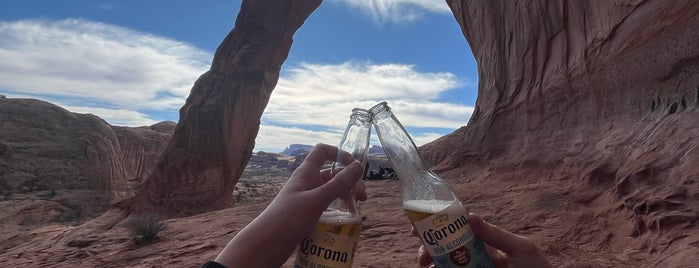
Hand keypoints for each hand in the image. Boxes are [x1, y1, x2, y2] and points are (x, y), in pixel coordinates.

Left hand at [215, 143, 364, 266]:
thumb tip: (358, 166)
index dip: (340, 154)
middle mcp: (307, 184)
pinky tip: (346, 221)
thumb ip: (338, 184)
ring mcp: (307, 200)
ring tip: (356, 211)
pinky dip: (339, 211)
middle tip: (362, 198)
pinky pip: (327, 207)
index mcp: (306, 174)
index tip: (354, 167)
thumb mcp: (316, 200)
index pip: (323, 152)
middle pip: (333, 174)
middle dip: (350, 182)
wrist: (265, 246)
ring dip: (346, 197)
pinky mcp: (307, 215)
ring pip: (332, 192)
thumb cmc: (287, 220)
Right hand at [415, 213, 551, 267]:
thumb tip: (471, 215)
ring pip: (444, 264)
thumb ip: (496, 235)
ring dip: (431, 262)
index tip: (418, 226)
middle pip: (444, 248)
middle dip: (428, 248)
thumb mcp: (521, 249)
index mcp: (485, 241)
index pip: (455, 228)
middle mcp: (475, 255)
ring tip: (426, 266)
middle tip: (422, 256)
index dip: (435, 225)